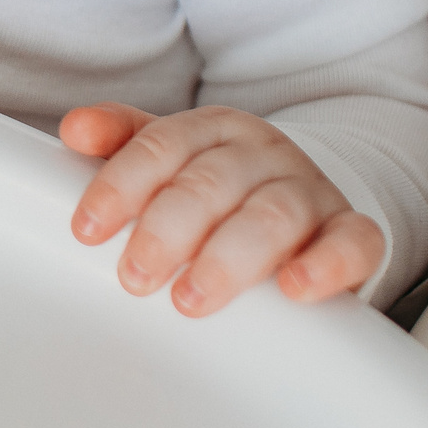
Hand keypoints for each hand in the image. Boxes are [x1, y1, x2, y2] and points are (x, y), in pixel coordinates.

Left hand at [60, 103, 381, 316]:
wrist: (306, 202)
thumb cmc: (223, 187)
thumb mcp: (172, 156)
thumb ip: (123, 141)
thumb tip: (74, 129)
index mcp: (213, 129)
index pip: (162, 146)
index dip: (122, 185)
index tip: (88, 230)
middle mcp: (262, 153)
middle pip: (211, 182)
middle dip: (167, 228)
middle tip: (134, 276)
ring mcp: (310, 191)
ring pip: (273, 214)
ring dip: (229, 256)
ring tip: (191, 298)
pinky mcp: (350, 232)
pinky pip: (352, 241)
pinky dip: (326, 264)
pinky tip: (294, 289)